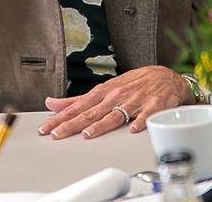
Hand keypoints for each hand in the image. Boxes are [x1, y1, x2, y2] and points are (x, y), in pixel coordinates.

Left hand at [37, 65, 191, 138]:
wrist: (165, 76)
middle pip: (91, 113)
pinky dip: (140, 122)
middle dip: (72, 124)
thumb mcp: (103, 89)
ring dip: (102, 124)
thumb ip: (77, 100)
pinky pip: (146, 116)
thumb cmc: (133, 84)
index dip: (60, 117)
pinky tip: (134, 129)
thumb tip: (52, 103)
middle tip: (57, 134)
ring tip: (88, 133)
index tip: (46, 128)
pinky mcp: (153, 106)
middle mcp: (116, 96)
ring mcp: (134, 101)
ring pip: (115, 114)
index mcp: (102, 93)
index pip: (77, 107)